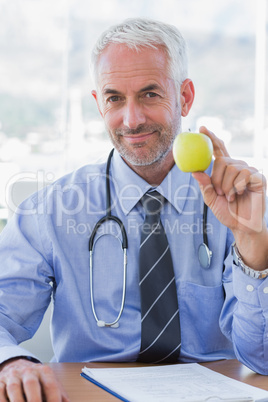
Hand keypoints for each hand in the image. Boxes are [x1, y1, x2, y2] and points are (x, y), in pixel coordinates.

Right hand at [0, 358, 69, 401]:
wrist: (17, 365)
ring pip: (14, 387)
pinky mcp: (1, 380)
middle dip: (34, 400)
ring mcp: (14, 376)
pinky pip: (1, 391)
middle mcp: (29, 371)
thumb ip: (59, 394)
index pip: (50, 385)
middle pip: (31, 384)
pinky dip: (4, 400)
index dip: (54, 399)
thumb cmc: (36, 378)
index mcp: (44, 371)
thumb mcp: (49, 382)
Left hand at [193, 126, 267, 268]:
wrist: (243, 226)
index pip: (218, 150)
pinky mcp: (259, 178)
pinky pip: (244, 175)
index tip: (202, 128)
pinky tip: (240, 194)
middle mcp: (238, 167)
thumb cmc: (228, 212)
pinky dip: (237, 187)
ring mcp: (249, 172)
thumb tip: (195, 172)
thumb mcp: (212, 200)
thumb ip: (205, 186)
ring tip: (231, 196)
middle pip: (222, 161)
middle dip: (217, 178)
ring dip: (227, 186)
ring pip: (232, 168)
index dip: (211, 139)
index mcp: (226, 170)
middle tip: (221, 192)